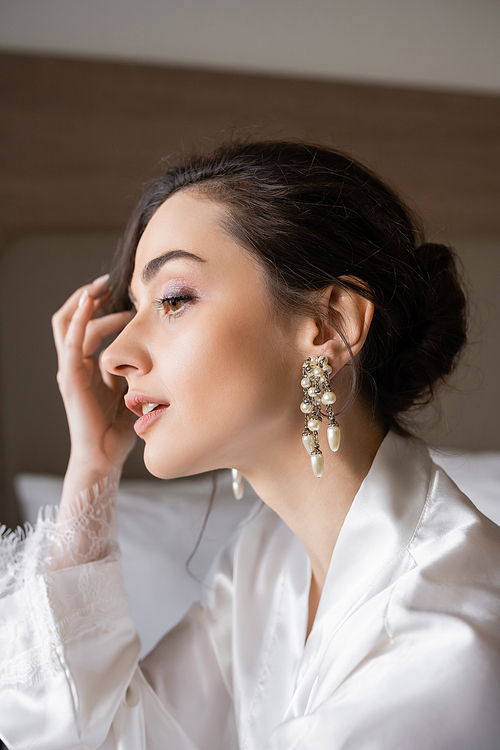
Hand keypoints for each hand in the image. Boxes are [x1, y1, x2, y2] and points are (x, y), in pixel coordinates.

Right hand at [52, 275, 135, 480]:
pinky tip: (92, 301)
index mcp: (87, 367)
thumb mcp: (131, 389)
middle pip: (72, 319)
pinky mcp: (71, 380)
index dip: (101, 306)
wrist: (105, 457)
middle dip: (89, 296)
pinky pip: (71, 342)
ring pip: (68, 323)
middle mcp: (74, 365)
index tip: (124, 292)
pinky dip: (79, 319)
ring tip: (104, 286)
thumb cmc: (119, 428)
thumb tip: (156, 350)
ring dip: (85, 301)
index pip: (87, 326)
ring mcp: (70, 371)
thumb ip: (134, 370)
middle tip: (110, 280)